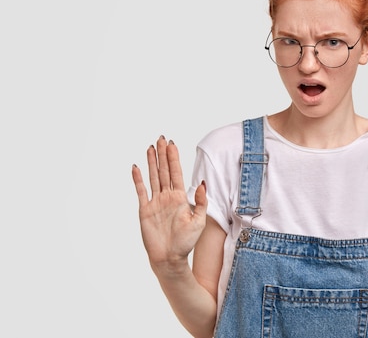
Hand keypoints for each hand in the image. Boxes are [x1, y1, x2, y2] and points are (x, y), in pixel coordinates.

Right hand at [131, 136, 207, 270]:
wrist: (170, 258)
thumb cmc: (186, 241)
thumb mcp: (198, 220)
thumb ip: (200, 201)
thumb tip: (201, 182)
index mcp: (180, 197)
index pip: (176, 173)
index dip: (174, 158)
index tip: (172, 144)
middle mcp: (167, 197)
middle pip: (164, 171)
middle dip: (163, 155)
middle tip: (161, 138)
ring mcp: (155, 202)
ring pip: (153, 177)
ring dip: (152, 162)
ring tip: (150, 148)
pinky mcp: (145, 210)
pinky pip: (141, 191)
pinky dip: (138, 179)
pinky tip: (136, 167)